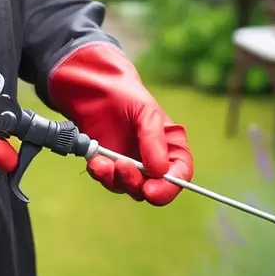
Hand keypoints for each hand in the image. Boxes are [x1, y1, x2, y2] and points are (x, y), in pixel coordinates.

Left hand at [48, 41, 192, 205]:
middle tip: (123, 168)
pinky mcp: (108, 164)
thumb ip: (154, 140)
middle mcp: (153, 160)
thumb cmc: (126, 94)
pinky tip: (95, 162)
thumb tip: (160, 171)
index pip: (180, 173)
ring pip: (128, 187)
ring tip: (105, 162)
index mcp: (171, 147)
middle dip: (138, 184)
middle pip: (154, 187)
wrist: (94, 85)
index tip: (152, 190)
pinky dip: (101, 173)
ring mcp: (130, 164)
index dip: (169, 186)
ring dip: (117, 179)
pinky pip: (107, 178)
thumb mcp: (146, 111)